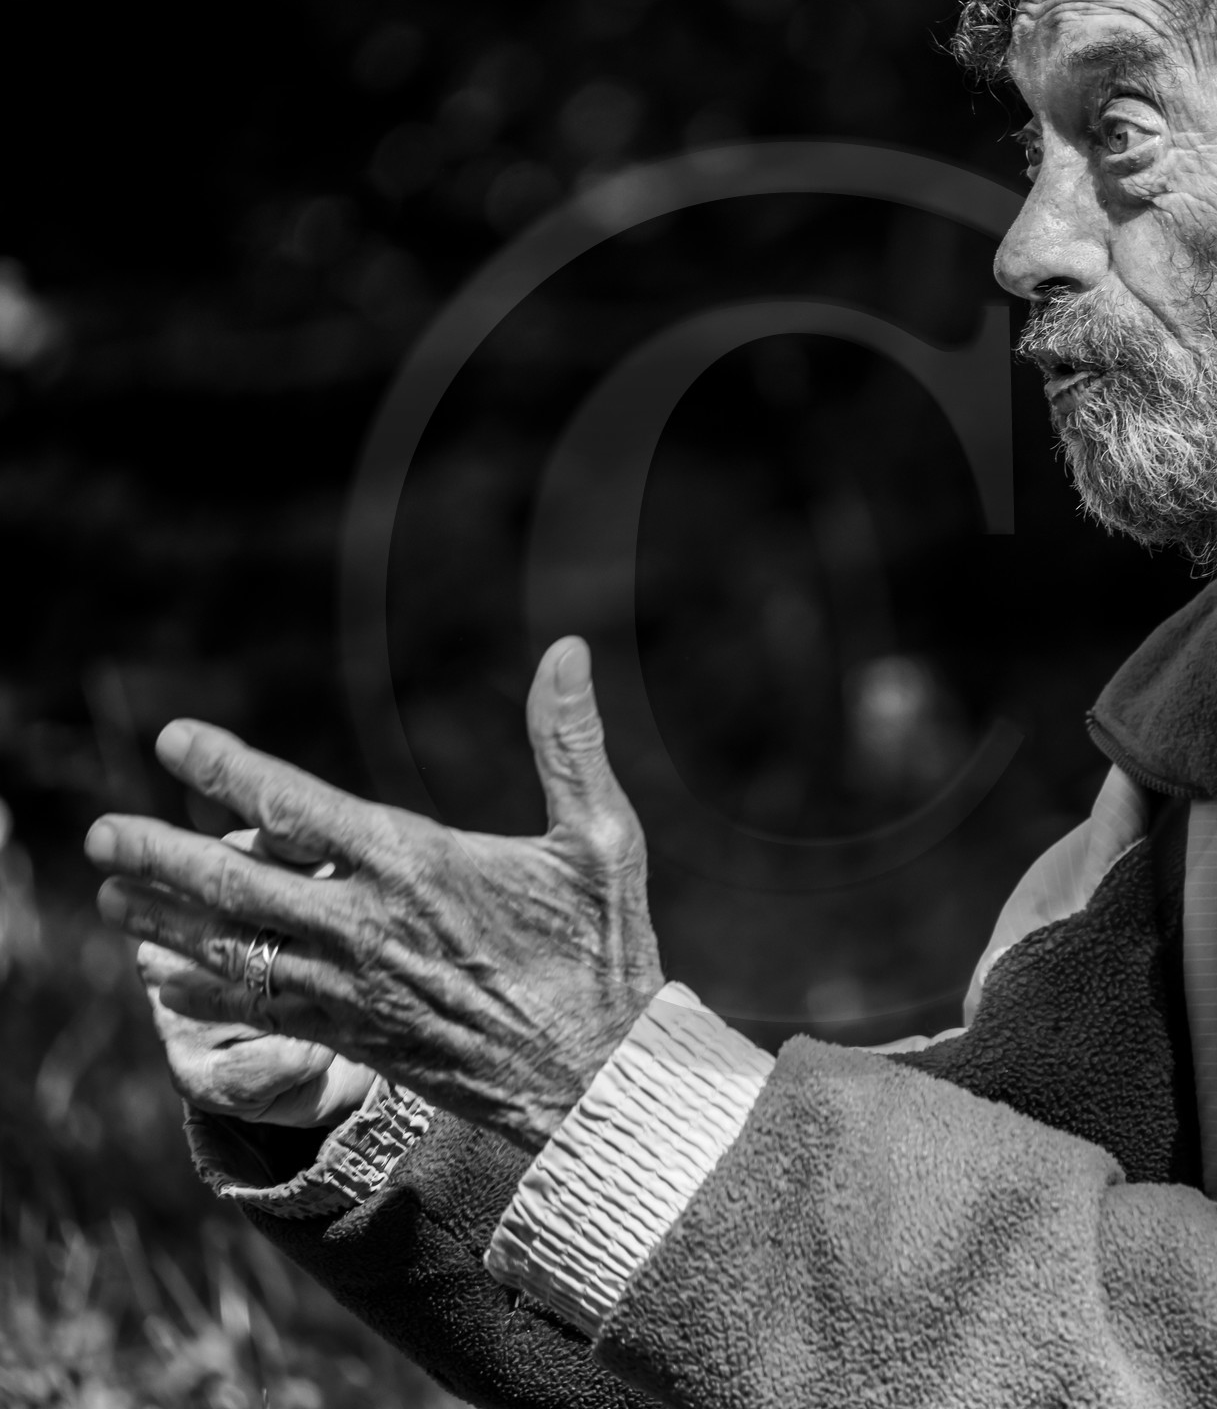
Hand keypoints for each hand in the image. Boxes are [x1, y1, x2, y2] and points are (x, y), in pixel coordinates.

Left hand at [91, 637, 664, 1148]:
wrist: (596, 1078)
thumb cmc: (603, 950)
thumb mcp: (602, 836)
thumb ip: (569, 741)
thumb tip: (568, 648)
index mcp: (416, 864)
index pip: (295, 807)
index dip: (227, 768)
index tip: (174, 740)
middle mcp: (366, 926)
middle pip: (234, 884)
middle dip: (160, 854)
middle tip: (101, 833)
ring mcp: (352, 988)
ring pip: (232, 949)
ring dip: (164, 919)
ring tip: (110, 894)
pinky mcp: (355, 1038)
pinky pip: (257, 1009)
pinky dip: (201, 989)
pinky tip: (162, 977)